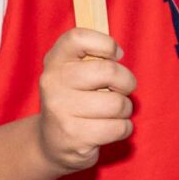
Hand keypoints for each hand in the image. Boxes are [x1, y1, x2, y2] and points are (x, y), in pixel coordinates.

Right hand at [35, 27, 135, 171]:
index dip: (105, 43)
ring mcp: (61, 111)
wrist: (51, 142)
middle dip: (126, 82)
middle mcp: (53, 83)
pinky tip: (110, 128)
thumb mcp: (74, 73)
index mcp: (54, 61)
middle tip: (122, 89)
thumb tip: (118, 53)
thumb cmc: (74, 100)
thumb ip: (92, 57)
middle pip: (108, 71)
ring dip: (125, 109)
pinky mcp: (74, 136)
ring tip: (113, 112)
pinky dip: (124, 128)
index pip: (78, 37)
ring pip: (117, 103)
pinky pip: (118, 127)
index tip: (114, 56)